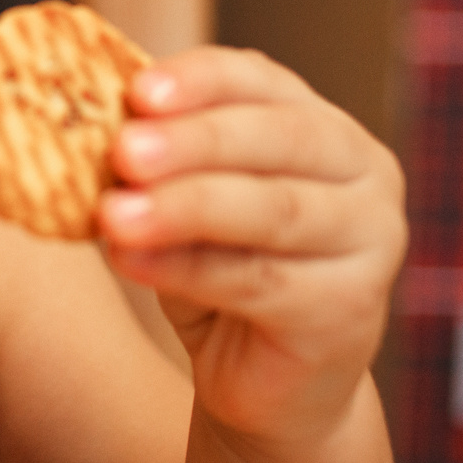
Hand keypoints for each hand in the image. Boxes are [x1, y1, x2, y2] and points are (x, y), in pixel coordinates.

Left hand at [96, 48, 406, 449]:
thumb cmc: (220, 266)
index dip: (200, 80)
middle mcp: (364, 174)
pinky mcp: (348, 311)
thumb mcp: (188, 198)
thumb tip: (92, 128)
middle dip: (193, 141)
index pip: (261, 80)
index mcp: (323, 125)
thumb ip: (159, 160)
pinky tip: (130, 261)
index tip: (137, 90)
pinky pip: (259, 281)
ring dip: (184, 208)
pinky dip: (185, 268)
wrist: (267, 382)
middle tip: (123, 150)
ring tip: (114, 214)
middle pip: (278, 140)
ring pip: (272, 211)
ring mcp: (371, 244)